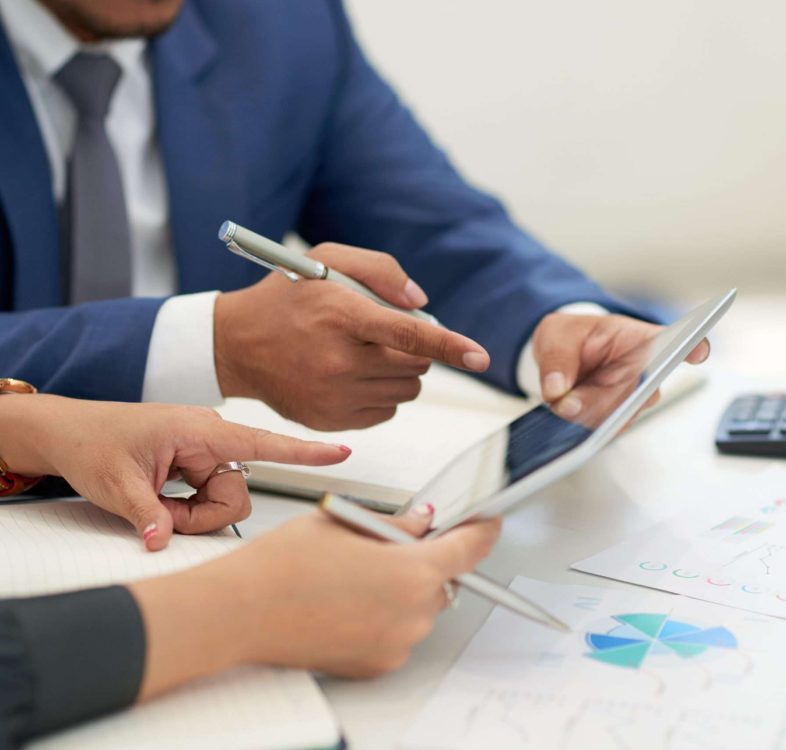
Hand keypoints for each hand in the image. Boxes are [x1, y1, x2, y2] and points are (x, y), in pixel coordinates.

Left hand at [2, 395, 348, 549]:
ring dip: (192, 514)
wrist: (70, 432)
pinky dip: (187, 509)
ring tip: (154, 505)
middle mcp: (209, 438)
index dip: (304, 451)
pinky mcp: (197, 464)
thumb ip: (146, 515)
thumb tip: (162, 542)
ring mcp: (204, 452)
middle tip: (161, 518)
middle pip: (236, 493)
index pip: (261, 442)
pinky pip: (209, 496)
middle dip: (202, 516)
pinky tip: (161, 500)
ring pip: (224, 499)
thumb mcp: (116, 483)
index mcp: (198, 430)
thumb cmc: (93, 442)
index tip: (341, 452)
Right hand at [130, 507, 501, 697]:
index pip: (467, 549)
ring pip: (418, 606)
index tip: (487, 524)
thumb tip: (422, 523)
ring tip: (353, 573)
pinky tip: (346, 598)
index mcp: (410, 571)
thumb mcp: (344, 522)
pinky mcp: (376, 664)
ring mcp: (395, 644)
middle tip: (385, 543)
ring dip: (402, 587)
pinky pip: (398, 631)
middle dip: (423, 558)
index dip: (481, 532)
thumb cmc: (283, 564)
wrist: (240, 611)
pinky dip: (385, 614)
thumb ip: (396, 524)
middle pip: (441, 579)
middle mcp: (411, 613)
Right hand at [214, 243, 490, 429]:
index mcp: (340, 315)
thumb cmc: (285, 298)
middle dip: (416, 350)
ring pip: (405, 392)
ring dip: (401, 372)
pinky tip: (352, 375)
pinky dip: (382, 393)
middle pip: (415, 366)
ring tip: (364, 353)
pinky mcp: (330, 420)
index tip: (480, 357)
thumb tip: (420, 302)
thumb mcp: (327, 260)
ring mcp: (333, 396)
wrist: (235, 345)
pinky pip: (385, 412)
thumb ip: (380, 270)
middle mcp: (338, 361)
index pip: (409, 334)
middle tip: (387, 335)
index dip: (450, 345)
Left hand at [533, 313, 709, 420]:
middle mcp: (643, 370)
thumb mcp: (556, 336)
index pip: (671, 341)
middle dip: (601, 400)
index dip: (690, 346)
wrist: (561, 354)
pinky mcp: (617, 416)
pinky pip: (607, 427)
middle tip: (567, 401)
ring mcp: (633, 396)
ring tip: (563, 402)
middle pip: (641, 392)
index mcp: (636, 339)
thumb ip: (557, 361)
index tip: (698, 351)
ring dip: (588, 413)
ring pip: (621, 415)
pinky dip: (583, 423)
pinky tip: (568, 413)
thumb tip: (558, 392)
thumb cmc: (569, 336)